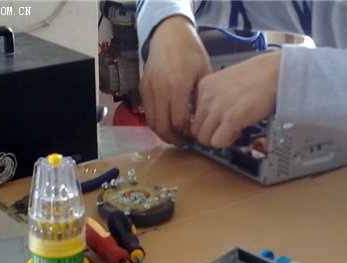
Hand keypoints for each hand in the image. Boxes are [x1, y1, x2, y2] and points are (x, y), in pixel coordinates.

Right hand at [140, 16, 211, 145]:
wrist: (169, 35)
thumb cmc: (191, 52)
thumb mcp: (204, 73)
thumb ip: (202, 99)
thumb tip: (204, 123)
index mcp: (178, 85)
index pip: (180, 121)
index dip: (188, 133)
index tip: (197, 136)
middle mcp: (160, 90)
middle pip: (164, 126)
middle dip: (175, 139)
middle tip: (186, 143)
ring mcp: (149, 90)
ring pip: (153, 123)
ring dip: (164, 134)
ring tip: (176, 137)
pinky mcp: (143, 89)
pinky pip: (148, 113)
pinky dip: (156, 123)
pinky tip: (168, 124)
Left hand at [191, 50, 280, 147]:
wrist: (275, 72)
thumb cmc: (257, 77)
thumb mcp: (227, 81)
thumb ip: (215, 98)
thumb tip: (211, 120)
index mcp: (204, 85)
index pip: (193, 116)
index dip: (207, 123)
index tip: (219, 122)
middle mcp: (207, 96)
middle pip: (196, 130)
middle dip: (211, 134)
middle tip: (227, 129)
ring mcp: (218, 107)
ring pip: (204, 138)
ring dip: (219, 139)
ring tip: (234, 129)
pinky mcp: (231, 118)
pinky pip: (217, 142)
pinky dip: (227, 142)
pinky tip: (239, 131)